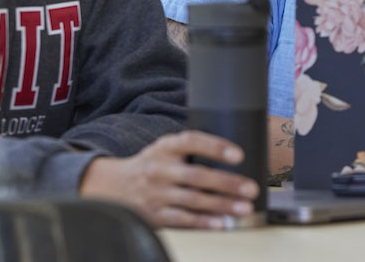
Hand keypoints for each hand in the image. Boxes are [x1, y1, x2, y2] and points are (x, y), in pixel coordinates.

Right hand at [80, 130, 259, 228]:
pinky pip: (183, 220)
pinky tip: (222, 223)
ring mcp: (156, 194)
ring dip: (222, 205)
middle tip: (252, 188)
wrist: (112, 186)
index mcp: (165, 147)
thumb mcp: (166, 148)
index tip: (239, 155)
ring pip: (193, 200)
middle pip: (197, 175)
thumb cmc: (153, 164)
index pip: (192, 141)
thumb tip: (234, 153)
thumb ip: (192, 148)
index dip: (216, 146)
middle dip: (227, 183)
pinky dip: (204, 222)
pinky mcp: (155, 216)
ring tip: (245, 208)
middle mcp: (160, 169)